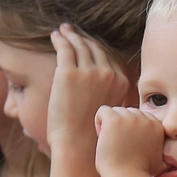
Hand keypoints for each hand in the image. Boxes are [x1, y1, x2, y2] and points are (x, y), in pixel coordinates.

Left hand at [46, 26, 132, 155]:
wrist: (78, 145)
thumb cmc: (92, 136)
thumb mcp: (110, 111)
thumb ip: (110, 95)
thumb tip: (103, 90)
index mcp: (121, 82)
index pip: (108, 57)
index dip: (95, 47)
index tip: (86, 42)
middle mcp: (108, 74)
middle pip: (94, 48)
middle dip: (82, 38)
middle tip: (72, 31)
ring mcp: (89, 72)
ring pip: (79, 45)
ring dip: (70, 35)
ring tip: (62, 31)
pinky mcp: (69, 73)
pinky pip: (65, 49)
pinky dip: (60, 39)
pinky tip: (55, 35)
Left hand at [94, 106, 166, 176]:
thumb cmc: (139, 173)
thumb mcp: (158, 160)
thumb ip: (159, 149)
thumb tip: (172, 160)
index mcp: (157, 125)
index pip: (139, 117)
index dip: (132, 130)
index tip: (129, 145)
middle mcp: (145, 118)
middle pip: (127, 112)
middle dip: (121, 126)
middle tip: (119, 145)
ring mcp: (130, 118)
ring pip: (115, 111)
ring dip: (110, 125)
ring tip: (111, 143)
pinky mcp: (114, 119)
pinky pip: (103, 111)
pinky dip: (99, 122)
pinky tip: (102, 137)